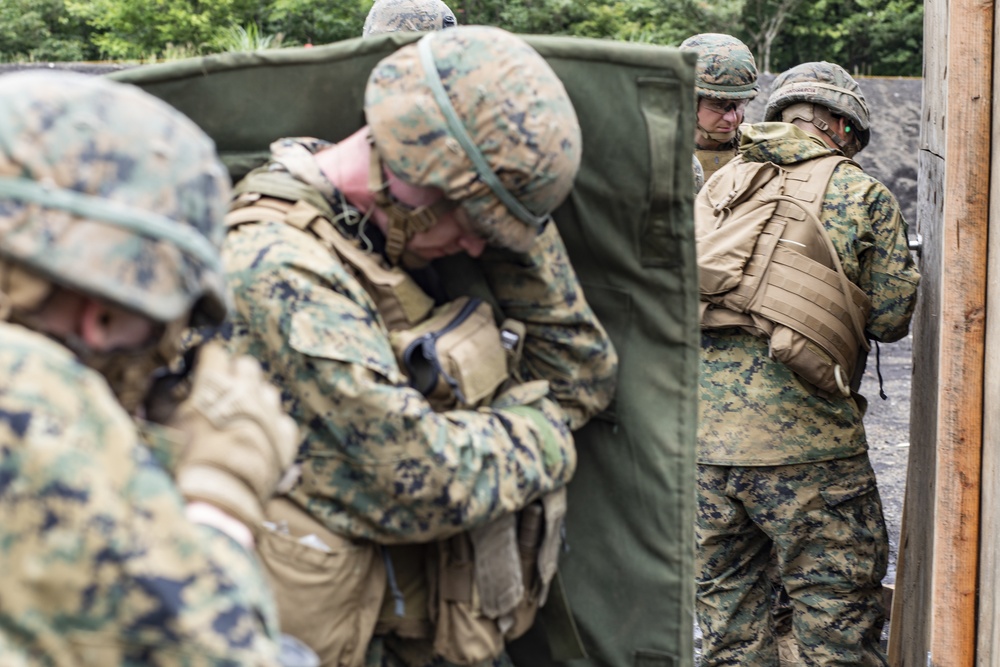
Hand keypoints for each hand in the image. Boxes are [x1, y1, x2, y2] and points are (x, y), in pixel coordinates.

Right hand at [169, 342, 298, 533]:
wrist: (218, 501)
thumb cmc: (183, 462)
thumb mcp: (162, 425)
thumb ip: (162, 400)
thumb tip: (162, 385)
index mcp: (216, 382)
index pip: (216, 352)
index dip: (207, 361)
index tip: (201, 370)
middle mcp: (249, 391)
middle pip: (247, 366)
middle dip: (235, 373)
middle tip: (222, 391)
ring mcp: (272, 413)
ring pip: (268, 391)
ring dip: (255, 398)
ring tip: (239, 417)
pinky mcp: (287, 437)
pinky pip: (282, 420)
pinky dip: (271, 425)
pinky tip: (257, 439)